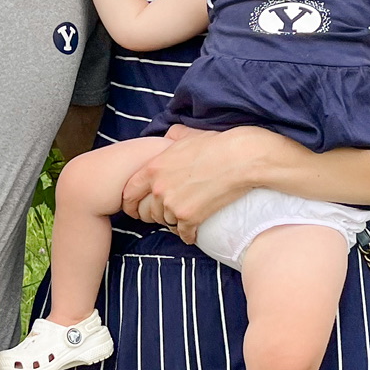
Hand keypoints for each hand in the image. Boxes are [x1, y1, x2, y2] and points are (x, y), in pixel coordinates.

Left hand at [120, 123, 279, 239]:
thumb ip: (171, 137)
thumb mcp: (187, 135)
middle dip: (151, 216)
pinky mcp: (190, 218)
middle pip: (146, 212)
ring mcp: (173, 205)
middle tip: (159, 217)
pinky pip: (183, 233)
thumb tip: (169, 134)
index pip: (129, 193)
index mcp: (153, 168)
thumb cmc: (216, 144)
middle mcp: (159, 189)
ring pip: (164, 222)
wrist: (240, 159)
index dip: (130, 203)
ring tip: (180, 220)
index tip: (134, 208)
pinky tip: (192, 233)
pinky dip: (188, 235)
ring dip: (171, 223)